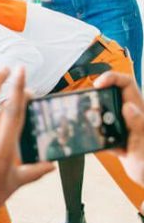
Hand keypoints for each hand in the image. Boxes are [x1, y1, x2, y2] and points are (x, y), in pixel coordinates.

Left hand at [0, 68, 53, 213]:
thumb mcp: (14, 184)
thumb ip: (33, 172)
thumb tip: (52, 166)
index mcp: (3, 147)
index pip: (15, 112)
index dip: (20, 90)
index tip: (24, 74)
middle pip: (1, 107)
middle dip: (13, 90)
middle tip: (19, 79)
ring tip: (1, 71)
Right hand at [94, 71, 143, 185]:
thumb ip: (139, 126)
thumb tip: (129, 107)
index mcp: (140, 111)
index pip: (126, 84)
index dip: (112, 78)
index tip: (97, 84)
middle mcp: (131, 116)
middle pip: (112, 95)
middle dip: (97, 97)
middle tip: (85, 105)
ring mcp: (123, 127)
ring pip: (104, 113)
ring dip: (94, 118)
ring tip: (87, 125)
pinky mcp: (117, 138)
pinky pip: (102, 131)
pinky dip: (96, 136)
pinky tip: (96, 144)